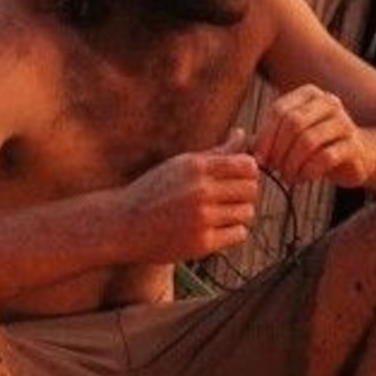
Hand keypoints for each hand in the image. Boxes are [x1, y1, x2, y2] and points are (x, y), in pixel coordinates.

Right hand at [116, 135, 261, 259]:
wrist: (124, 224)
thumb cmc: (155, 191)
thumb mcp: (181, 165)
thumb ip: (216, 152)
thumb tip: (242, 134)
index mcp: (196, 167)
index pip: (248, 166)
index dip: (248, 173)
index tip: (235, 180)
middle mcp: (200, 190)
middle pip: (251, 190)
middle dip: (243, 194)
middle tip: (227, 199)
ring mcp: (201, 217)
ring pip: (247, 213)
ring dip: (237, 214)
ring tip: (218, 215)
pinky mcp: (202, 242)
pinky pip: (239, 234)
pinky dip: (231, 232)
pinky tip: (214, 229)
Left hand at [252, 84, 369, 188]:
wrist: (358, 158)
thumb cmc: (317, 147)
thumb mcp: (292, 135)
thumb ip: (269, 135)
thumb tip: (242, 144)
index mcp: (310, 94)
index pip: (280, 109)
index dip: (265, 136)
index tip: (259, 158)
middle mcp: (329, 102)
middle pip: (293, 123)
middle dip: (278, 150)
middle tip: (273, 169)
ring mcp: (345, 123)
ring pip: (309, 141)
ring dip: (292, 163)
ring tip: (287, 177)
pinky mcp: (354, 146)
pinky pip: (325, 158)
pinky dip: (308, 171)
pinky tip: (302, 179)